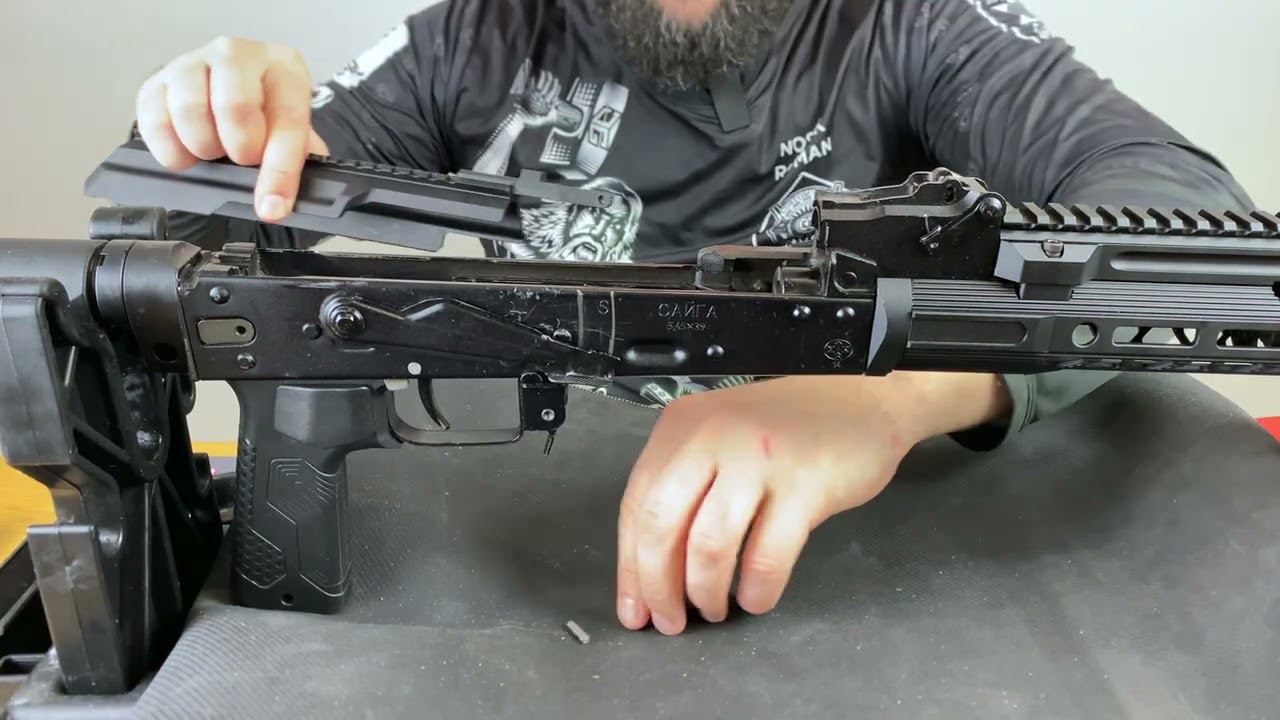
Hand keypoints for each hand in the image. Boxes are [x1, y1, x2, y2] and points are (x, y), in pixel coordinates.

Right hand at [135, 36, 328, 221]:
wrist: (231, 94)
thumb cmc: (266, 113)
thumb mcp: (293, 131)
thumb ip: (295, 160)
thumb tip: (276, 201)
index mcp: (282, 66)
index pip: (286, 118)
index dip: (280, 170)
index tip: (272, 207)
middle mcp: (236, 54)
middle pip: (234, 107)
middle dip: (240, 150)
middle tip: (243, 160)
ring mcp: (192, 63)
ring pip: (189, 111)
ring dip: (203, 148)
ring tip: (215, 152)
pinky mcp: (156, 82)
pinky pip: (154, 121)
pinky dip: (170, 150)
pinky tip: (188, 152)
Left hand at [615, 372, 1009, 634]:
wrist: (861, 398)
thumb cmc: (789, 425)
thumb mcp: (720, 437)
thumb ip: (685, 487)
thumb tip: (651, 568)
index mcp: (681, 426)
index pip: (635, 506)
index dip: (631, 568)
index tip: (635, 609)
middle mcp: (712, 437)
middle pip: (660, 526)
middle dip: (659, 587)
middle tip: (670, 621)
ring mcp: (757, 459)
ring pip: (709, 545)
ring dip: (705, 592)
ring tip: (714, 608)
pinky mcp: (804, 485)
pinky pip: (766, 556)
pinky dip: (756, 589)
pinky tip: (756, 597)